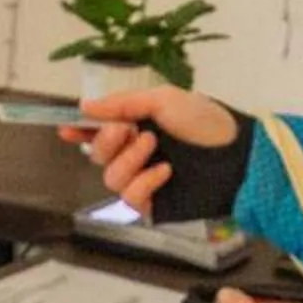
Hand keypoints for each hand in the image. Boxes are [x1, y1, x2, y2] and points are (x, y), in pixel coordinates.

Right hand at [74, 86, 238, 216]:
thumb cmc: (206, 123)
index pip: (98, 131)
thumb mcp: (163, 100)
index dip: (79, 130)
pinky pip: (131, 198)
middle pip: (97, 155)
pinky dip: (144, 182)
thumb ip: (123, 103)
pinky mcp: (155, 202)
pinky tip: (165, 170)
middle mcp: (136, 154)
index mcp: (137, 126)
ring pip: (111, 178)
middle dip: (106, 140)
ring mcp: (145, 179)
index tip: (66, 128)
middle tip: (128, 129)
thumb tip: (86, 106)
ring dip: (128, 159)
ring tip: (153, 146)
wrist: (237, 154)